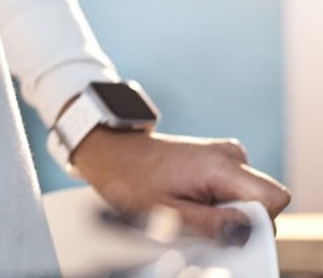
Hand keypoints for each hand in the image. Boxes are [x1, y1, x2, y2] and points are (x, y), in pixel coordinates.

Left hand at [74, 128, 291, 243]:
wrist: (111, 151)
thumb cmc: (130, 179)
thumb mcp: (167, 214)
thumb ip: (211, 225)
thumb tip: (246, 232)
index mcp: (221, 165)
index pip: (272, 199)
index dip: (256, 222)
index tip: (225, 230)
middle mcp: (231, 154)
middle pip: (262, 200)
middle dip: (238, 219)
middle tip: (198, 220)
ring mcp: (226, 155)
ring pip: (248, 197)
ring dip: (225, 211)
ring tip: (189, 208)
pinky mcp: (220, 160)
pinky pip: (235, 190)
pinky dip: (218, 202)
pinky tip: (191, 200)